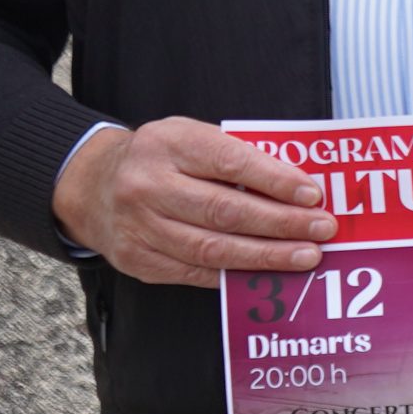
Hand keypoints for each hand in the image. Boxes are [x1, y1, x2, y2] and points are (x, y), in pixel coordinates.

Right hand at [53, 117, 333, 285]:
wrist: (91, 185)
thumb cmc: (160, 159)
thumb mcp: (191, 138)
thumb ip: (237, 156)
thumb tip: (299, 187)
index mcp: (169, 144)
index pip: (230, 162)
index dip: (275, 181)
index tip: (313, 194)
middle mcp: (148, 185)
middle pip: (224, 211)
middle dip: (281, 224)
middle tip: (321, 229)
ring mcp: (138, 226)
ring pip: (212, 248)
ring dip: (266, 256)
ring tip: (305, 256)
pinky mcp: (137, 259)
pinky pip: (195, 272)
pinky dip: (235, 274)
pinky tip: (267, 274)